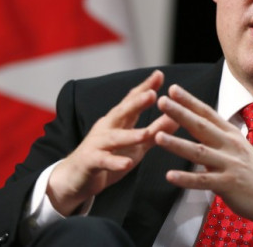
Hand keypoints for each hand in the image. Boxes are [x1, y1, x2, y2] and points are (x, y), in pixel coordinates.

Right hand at [47, 70, 178, 215]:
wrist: (75, 178)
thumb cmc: (108, 157)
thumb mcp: (135, 145)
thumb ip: (155, 131)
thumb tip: (177, 117)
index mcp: (117, 121)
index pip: (131, 101)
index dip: (145, 88)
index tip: (159, 74)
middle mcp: (106, 128)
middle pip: (121, 112)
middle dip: (136, 103)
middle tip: (152, 94)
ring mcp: (97, 144)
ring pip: (113, 137)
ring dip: (130, 135)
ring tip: (146, 133)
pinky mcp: (90, 162)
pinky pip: (103, 161)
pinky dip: (115, 162)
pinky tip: (126, 164)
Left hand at [155, 84, 252, 236]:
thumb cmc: (252, 171)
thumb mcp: (237, 146)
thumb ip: (217, 136)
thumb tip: (196, 122)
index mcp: (230, 134)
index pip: (207, 113)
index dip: (190, 101)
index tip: (173, 89)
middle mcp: (230, 145)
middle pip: (201, 127)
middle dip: (180, 113)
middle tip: (162, 102)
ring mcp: (229, 164)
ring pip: (199, 152)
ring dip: (177, 144)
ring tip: (157, 137)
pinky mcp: (228, 185)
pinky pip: (203, 181)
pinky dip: (186, 178)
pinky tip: (170, 175)